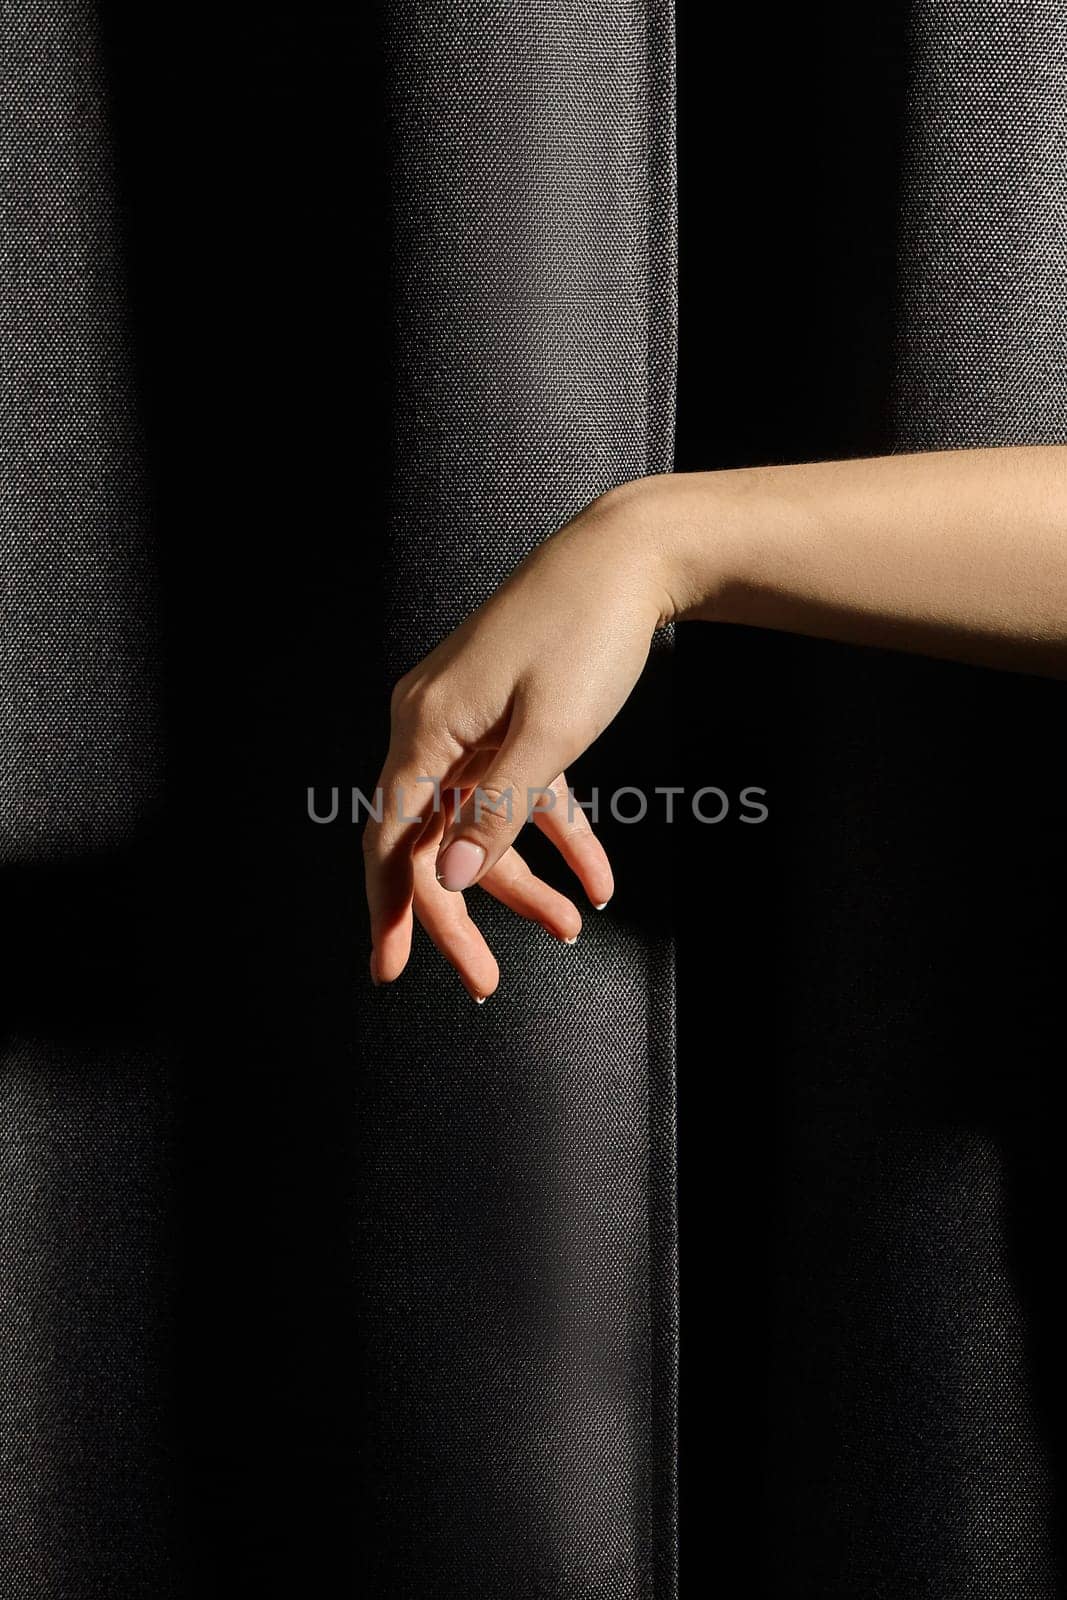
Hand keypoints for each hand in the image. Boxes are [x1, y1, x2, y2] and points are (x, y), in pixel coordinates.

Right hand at [363, 479, 675, 998]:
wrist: (630, 557)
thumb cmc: (586, 634)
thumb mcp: (549, 735)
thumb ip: (495, 812)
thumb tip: (445, 878)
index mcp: (426, 728)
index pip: (392, 838)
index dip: (390, 910)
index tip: (390, 971)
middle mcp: (433, 726)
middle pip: (432, 839)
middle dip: (462, 914)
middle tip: (485, 980)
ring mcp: (470, 722)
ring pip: (479, 823)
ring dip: (522, 880)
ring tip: (572, 924)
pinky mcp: (508, 718)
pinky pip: (518, 793)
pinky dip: (553, 834)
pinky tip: (597, 879)